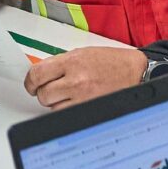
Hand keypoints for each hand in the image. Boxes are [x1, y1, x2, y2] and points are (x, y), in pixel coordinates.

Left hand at [24, 47, 146, 109]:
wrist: (137, 73)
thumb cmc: (113, 62)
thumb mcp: (83, 54)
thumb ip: (60, 63)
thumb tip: (41, 74)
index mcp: (72, 62)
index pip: (37, 74)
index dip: (30, 82)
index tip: (31, 84)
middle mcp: (76, 81)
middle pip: (42, 94)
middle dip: (43, 93)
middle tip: (50, 89)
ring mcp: (83, 98)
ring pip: (53, 107)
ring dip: (56, 103)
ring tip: (68, 95)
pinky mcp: (90, 110)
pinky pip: (67, 115)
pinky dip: (67, 111)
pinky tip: (76, 102)